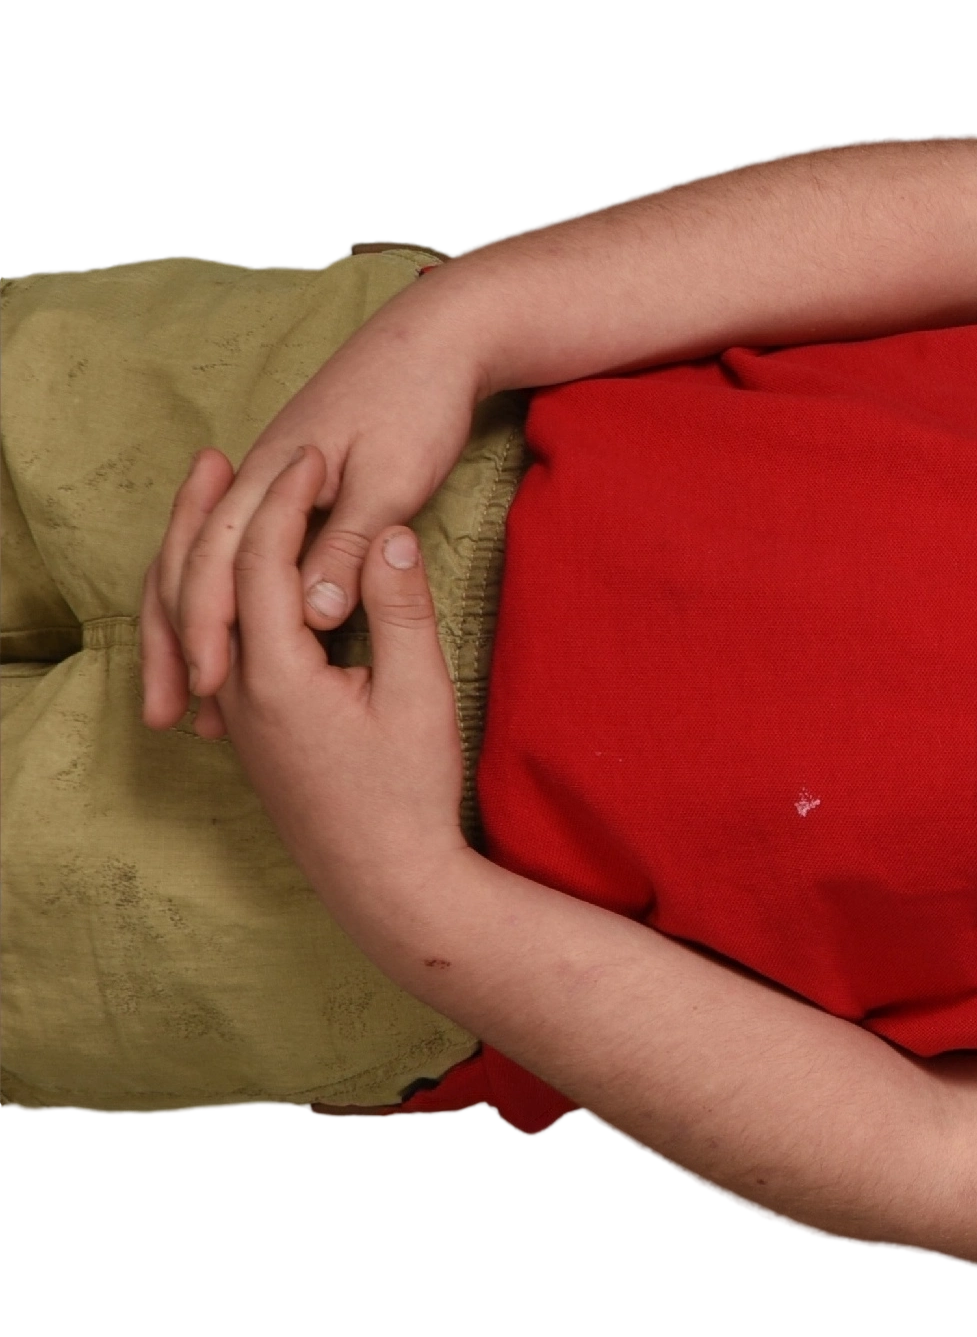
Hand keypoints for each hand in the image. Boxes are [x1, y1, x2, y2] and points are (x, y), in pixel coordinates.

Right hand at [138, 293, 483, 736]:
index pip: (215, 568)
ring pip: (201, 566)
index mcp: (269, 480)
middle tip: (174, 722)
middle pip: (188, 572)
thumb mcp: (391, 480)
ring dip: (189, 632)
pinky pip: (234, 554)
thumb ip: (350, 544)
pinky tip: (238, 647)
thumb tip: (313, 614)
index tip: (208, 694)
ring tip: (190, 702)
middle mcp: (252, 480)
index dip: (209, 632)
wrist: (433, 340)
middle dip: (177, 647)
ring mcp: (265, 483)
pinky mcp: (287, 489)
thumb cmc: (417, 407)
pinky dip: (226, 602)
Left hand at [206, 446, 474, 920]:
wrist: (386, 880)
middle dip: (205, 515)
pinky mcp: (248, 728)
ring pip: (195, 614)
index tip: (317, 457)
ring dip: (199, 553)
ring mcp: (236, 713)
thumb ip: (398, 611)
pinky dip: (211, 595)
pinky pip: (211, 642)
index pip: (262, 564)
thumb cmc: (411, 792)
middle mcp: (237, 690)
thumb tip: (388, 536)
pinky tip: (235, 583)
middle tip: (215, 456)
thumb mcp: (421, 694)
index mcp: (277, 675)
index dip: (288, 503)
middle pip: (202, 583)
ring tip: (209, 505)